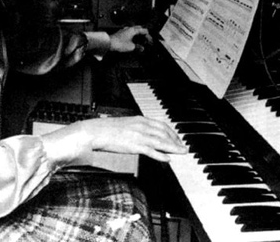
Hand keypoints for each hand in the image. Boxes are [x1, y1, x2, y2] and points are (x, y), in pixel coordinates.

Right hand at [40, 116, 186, 165]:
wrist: (96, 131)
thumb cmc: (108, 130)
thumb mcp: (126, 125)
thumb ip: (137, 129)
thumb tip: (146, 135)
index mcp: (140, 119)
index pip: (162, 125)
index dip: (172, 133)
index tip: (177, 139)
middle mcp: (142, 126)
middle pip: (165, 133)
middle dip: (177, 141)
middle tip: (184, 147)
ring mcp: (139, 136)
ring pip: (162, 142)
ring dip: (174, 148)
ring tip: (182, 152)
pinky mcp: (135, 145)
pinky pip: (152, 151)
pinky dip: (161, 155)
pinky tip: (168, 159)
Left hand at [109, 26, 151, 52]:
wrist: (109, 43)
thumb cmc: (118, 43)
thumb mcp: (131, 47)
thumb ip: (138, 47)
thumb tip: (141, 48)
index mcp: (133, 30)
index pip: (144, 30)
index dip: (148, 36)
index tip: (149, 41)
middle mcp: (129, 28)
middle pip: (139, 29)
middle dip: (143, 34)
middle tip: (146, 39)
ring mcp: (124, 30)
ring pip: (134, 30)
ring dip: (138, 34)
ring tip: (140, 41)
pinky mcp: (121, 33)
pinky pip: (129, 33)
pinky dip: (133, 36)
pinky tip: (132, 41)